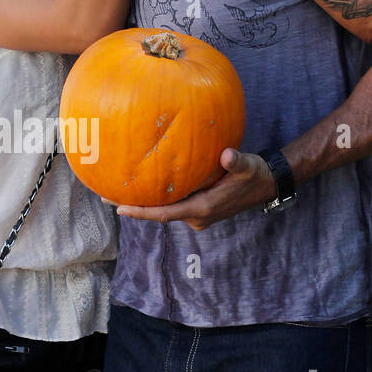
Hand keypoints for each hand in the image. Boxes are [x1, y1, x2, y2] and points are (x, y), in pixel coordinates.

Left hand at [114, 148, 278, 229]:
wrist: (266, 184)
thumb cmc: (255, 174)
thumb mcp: (248, 166)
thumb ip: (236, 161)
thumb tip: (227, 155)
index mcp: (202, 209)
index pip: (165, 214)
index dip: (142, 212)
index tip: (120, 208)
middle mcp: (195, 216)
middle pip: (158, 214)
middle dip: (133, 207)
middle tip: (105, 196)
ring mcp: (195, 214)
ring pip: (164, 210)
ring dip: (142, 203)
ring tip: (115, 191)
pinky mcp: (197, 208)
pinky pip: (172, 205)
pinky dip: (156, 198)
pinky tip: (142, 186)